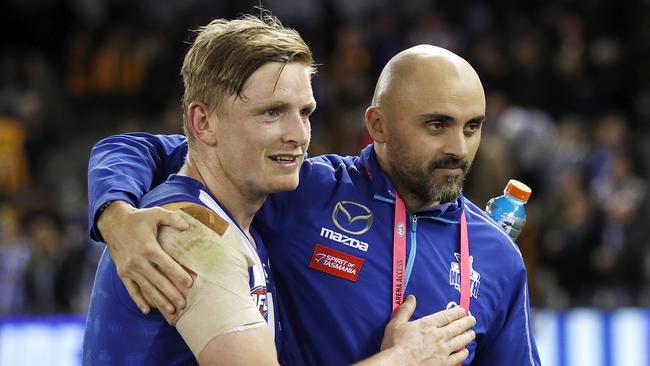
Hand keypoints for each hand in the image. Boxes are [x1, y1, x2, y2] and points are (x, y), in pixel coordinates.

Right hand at [98, 201, 191, 315]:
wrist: (112, 222)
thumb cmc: (138, 218)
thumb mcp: (156, 213)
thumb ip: (172, 219)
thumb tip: (187, 226)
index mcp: (148, 247)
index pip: (166, 264)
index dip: (178, 275)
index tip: (190, 284)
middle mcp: (138, 260)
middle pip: (158, 280)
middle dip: (171, 294)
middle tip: (184, 304)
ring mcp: (129, 269)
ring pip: (146, 288)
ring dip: (159, 301)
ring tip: (171, 311)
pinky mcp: (122, 273)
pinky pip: (131, 289)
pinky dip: (139, 300)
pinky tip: (147, 310)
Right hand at [380, 295, 475, 364]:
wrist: (397, 365)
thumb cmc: (395, 345)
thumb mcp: (396, 323)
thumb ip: (405, 310)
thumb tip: (411, 298)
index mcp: (428, 324)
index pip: (448, 315)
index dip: (457, 312)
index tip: (463, 310)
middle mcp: (439, 335)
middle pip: (458, 327)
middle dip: (467, 322)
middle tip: (472, 319)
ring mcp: (443, 350)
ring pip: (461, 341)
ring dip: (468, 336)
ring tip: (472, 334)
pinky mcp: (444, 363)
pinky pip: (459, 357)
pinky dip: (463, 353)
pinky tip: (465, 351)